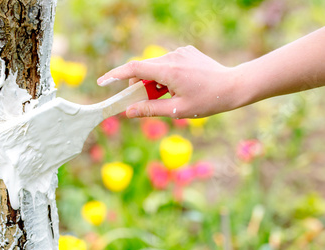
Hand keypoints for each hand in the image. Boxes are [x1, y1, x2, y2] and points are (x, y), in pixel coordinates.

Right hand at [97, 46, 239, 118]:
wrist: (234, 86)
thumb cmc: (208, 101)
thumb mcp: (177, 111)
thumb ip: (150, 110)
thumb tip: (128, 112)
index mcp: (168, 71)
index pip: (133, 68)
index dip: (115, 75)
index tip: (101, 82)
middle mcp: (172, 56)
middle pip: (144, 69)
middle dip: (139, 85)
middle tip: (143, 102)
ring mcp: (180, 52)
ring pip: (155, 67)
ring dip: (154, 82)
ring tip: (170, 95)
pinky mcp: (186, 52)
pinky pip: (167, 63)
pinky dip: (165, 76)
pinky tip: (180, 86)